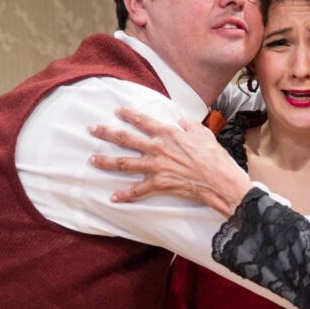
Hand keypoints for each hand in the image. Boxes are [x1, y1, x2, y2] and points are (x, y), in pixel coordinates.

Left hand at [88, 107, 251, 215]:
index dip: (128, 115)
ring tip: (92, 159)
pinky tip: (113, 197)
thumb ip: (190, 126)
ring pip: (124, 163)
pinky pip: (138, 190)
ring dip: (106, 161)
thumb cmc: (214, 158)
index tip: (117, 111)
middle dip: (107, 132)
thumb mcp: (204, 134)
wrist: (218, 180)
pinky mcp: (158, 184)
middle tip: (92, 129)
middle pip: (126, 139)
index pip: (143, 121)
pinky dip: (125, 195)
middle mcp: (157, 148)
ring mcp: (155, 167)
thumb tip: (183, 120)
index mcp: (168, 134)